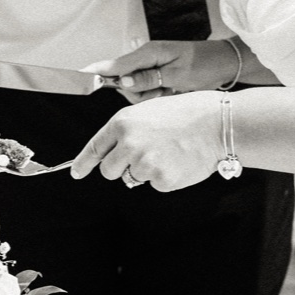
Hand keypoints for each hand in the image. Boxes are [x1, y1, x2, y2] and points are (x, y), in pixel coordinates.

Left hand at [71, 91, 220, 190]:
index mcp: (123, 122)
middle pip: (109, 171)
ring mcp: (145, 164)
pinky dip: (165, 177)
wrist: (217, 123)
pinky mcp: (162, 180)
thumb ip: (127, 129)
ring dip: (145, 170)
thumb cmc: (187, 112)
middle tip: (143, 155)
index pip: (94, 148)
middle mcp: (129, 144)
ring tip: (167, 151)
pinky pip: (155, 184)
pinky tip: (178, 160)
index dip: (83, 163)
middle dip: (121, 167)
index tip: (76, 173)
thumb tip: (115, 149)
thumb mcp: (148, 110)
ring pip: (133, 178)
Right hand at [88, 39, 239, 101]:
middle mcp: (145, 60)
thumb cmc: (204, 65)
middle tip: (163, 91)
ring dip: (150, 97)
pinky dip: (157, 98)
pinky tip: (173, 94)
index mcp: (148, 53)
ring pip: (135, 92)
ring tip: (172, 91)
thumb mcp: (178, 74)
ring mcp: (151, 70)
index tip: (78, 75)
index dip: (95, 71)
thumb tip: (124, 82)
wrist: (224, 66)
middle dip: (138, 93)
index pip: (114, 64)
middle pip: (123, 83)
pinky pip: (146, 94)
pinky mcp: (157, 79)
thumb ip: (150, 78)